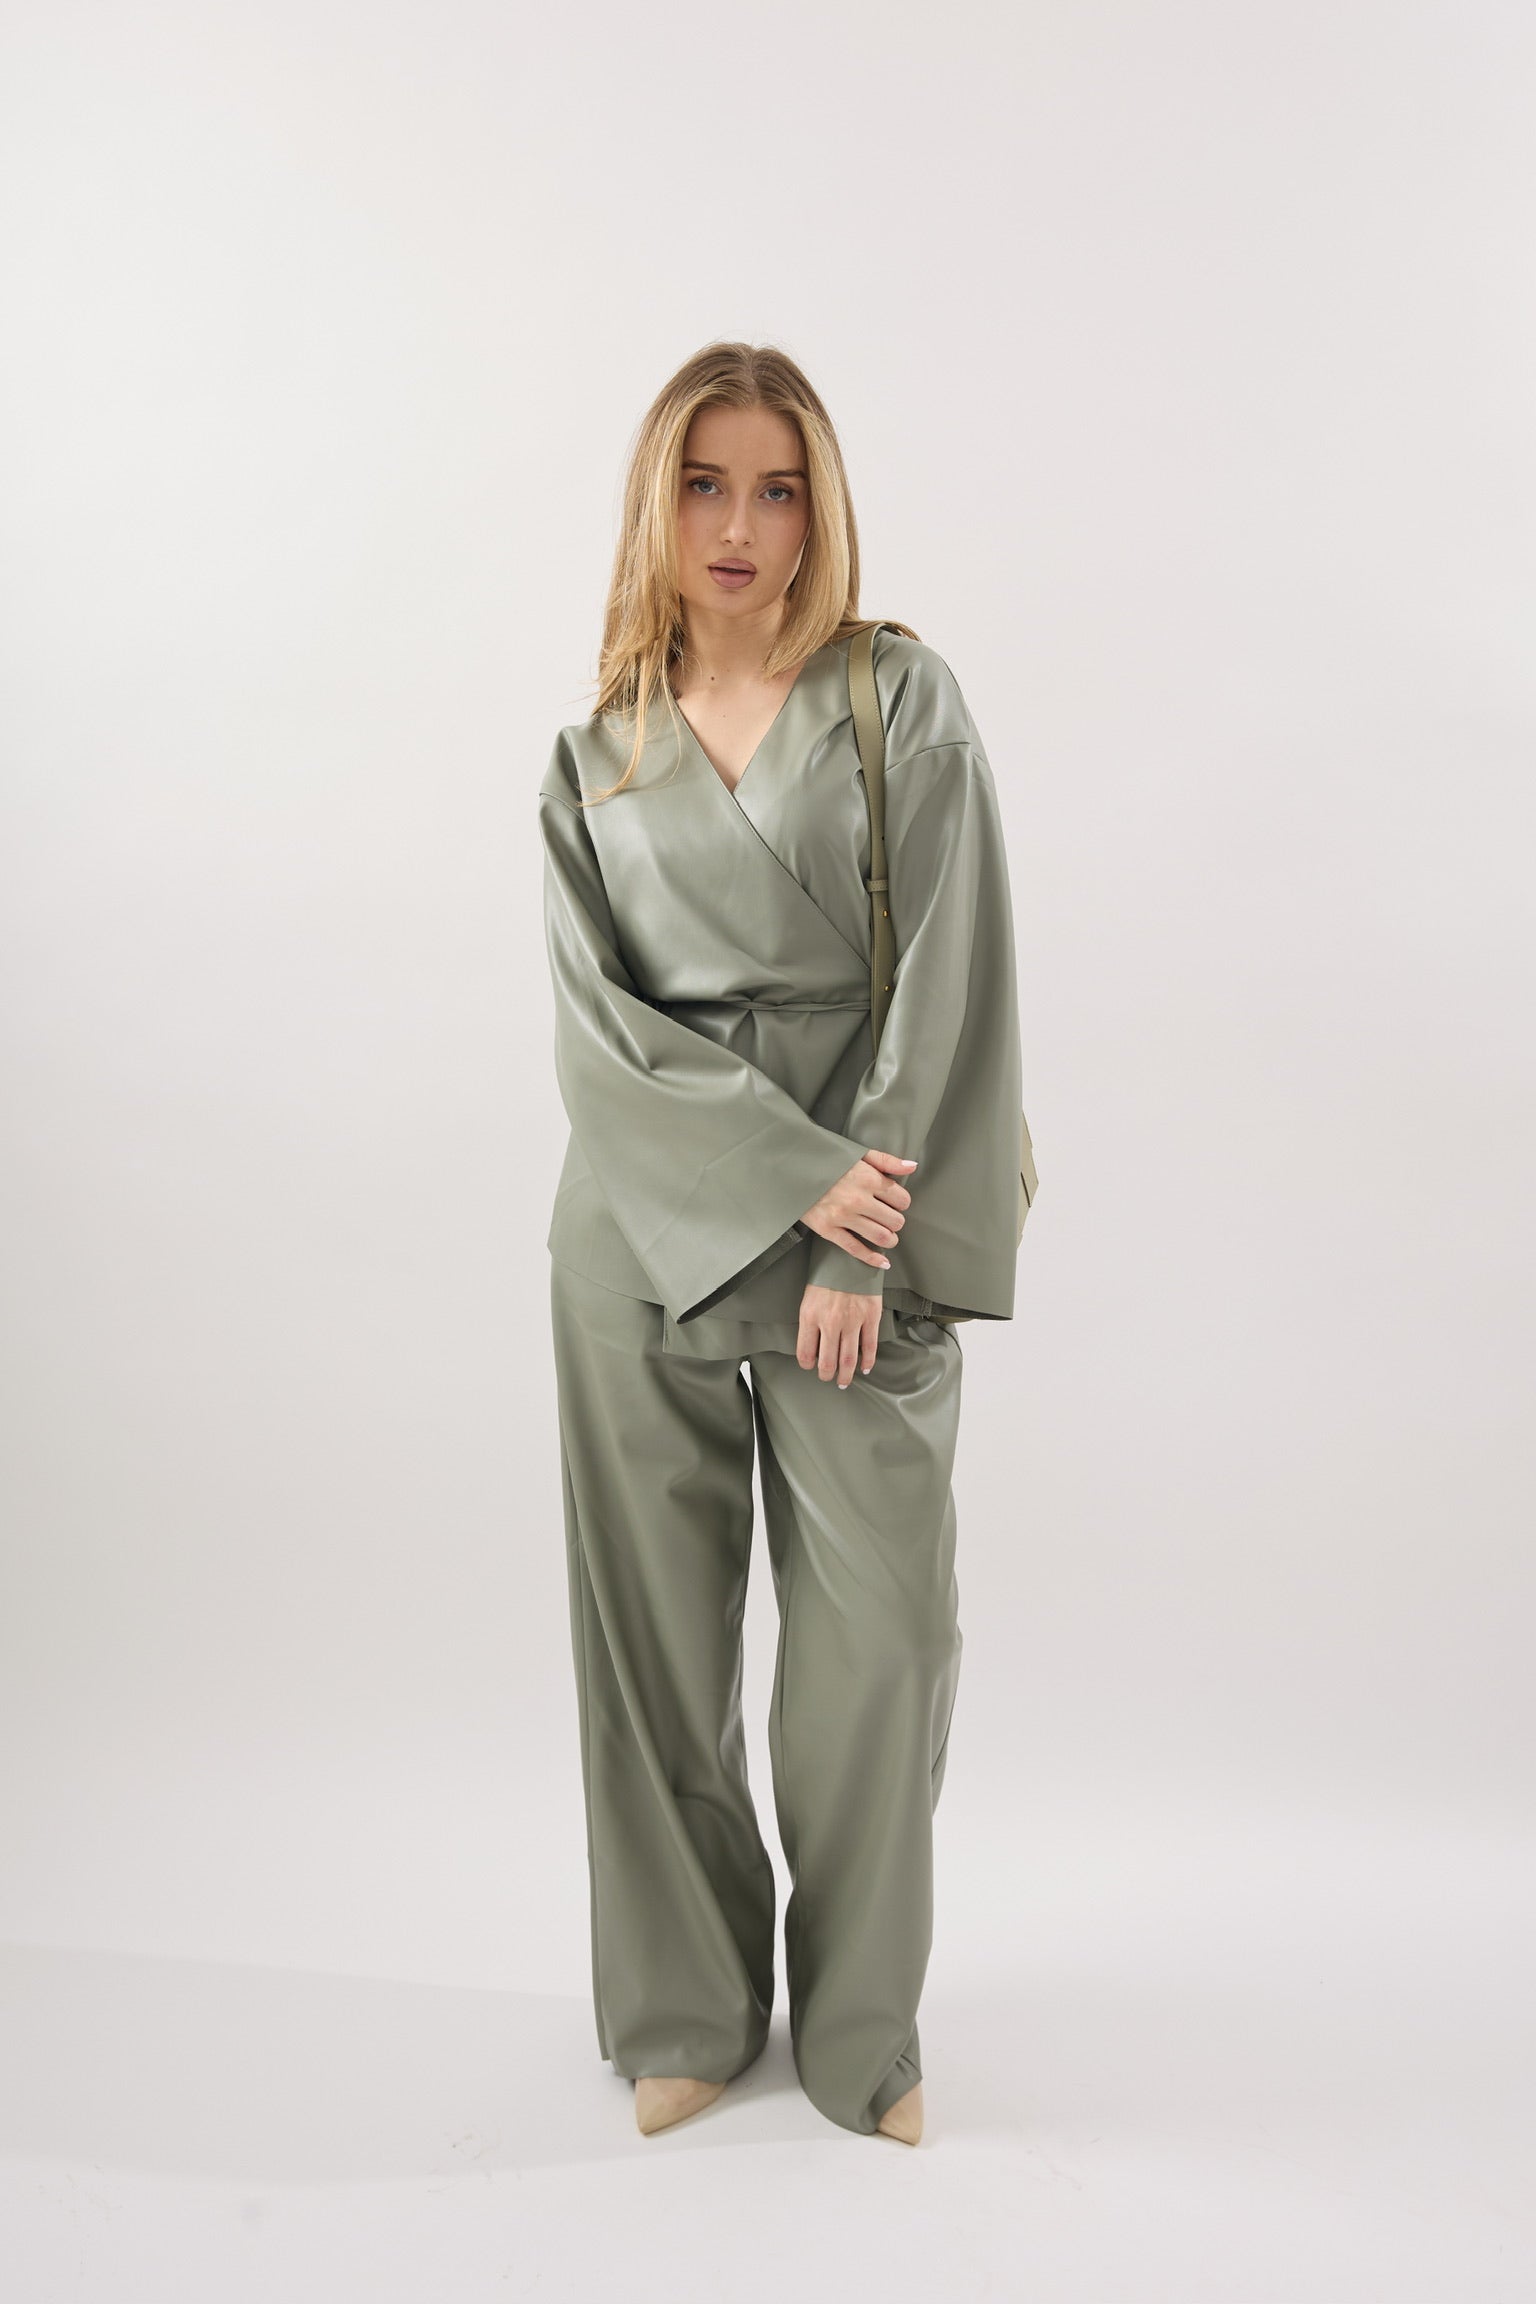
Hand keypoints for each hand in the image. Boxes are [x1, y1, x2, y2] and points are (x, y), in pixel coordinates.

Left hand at [797, 1284, 883, 1386]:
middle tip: (828, 1378)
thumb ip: (810, 1321)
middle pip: (827, 1362)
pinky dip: (868, 1361)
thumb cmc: (827, 1274)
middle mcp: (830, 1322)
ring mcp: (852, 1321)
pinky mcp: (871, 1316)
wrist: (849, 1255)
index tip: (811, 1366)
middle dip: (827, 1374)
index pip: (805, 1353)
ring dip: (846, 1374)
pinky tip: (865, 1367)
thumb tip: (813, 1344)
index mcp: (810, 1316)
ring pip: (848, 1359)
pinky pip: (869, 1346)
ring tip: (844, 1380)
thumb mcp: (809, 1297)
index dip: (807, 1365)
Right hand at [799, 1150, 917, 1268]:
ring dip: (889, 1239)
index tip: (895, 1202)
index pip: (902, 1199)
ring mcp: (842, 1216)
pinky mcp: (827, 1229)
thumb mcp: (857, 1153)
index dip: (902, 1202)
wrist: (790, 1168)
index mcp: (867, 1178)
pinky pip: (855, 1249)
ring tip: (887, 1236)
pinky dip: (872, 1258)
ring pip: (880, 1237)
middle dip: (896, 1221)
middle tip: (890, 1219)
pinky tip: (883, 1262)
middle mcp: (858, 1199)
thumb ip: (886, 1160)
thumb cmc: (825, 1158)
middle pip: (895, 1221)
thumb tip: (912, 1166)